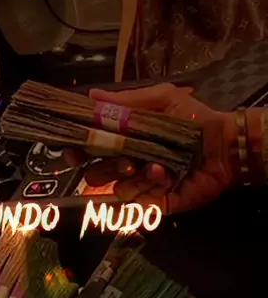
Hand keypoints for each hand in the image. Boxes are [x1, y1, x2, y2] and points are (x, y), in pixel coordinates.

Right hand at [67, 83, 237, 213]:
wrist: (225, 144)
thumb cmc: (195, 119)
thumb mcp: (161, 100)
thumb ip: (126, 101)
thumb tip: (92, 95)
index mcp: (124, 140)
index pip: (90, 149)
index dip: (77, 151)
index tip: (73, 151)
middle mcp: (128, 164)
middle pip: (96, 174)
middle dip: (102, 168)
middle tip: (120, 159)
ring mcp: (142, 185)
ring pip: (117, 189)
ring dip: (131, 175)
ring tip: (150, 164)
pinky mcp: (157, 202)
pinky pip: (141, 201)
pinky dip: (151, 184)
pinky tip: (165, 173)